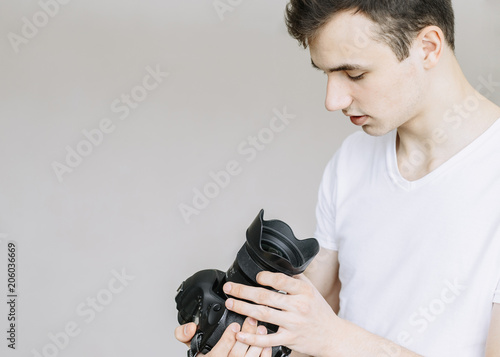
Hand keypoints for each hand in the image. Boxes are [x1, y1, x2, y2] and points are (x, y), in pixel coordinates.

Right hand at [174, 318, 272, 356]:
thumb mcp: (192, 348)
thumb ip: (185, 335)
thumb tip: (190, 327)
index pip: (219, 352)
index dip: (228, 338)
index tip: (235, 325)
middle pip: (236, 354)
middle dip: (246, 336)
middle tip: (251, 320)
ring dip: (257, 344)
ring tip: (261, 328)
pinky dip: (264, 355)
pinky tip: (267, 344)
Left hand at [223, 271, 341, 356]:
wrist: (333, 336)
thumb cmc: (320, 312)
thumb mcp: (312, 289)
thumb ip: (295, 278)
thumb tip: (278, 266)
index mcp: (304, 291)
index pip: (280, 280)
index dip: (264, 277)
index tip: (255, 277)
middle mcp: (298, 306)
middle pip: (266, 297)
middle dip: (243, 291)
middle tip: (230, 288)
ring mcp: (293, 324)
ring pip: (263, 314)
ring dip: (243, 308)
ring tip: (230, 303)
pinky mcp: (290, 339)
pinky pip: (268, 339)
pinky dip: (252, 337)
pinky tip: (240, 333)